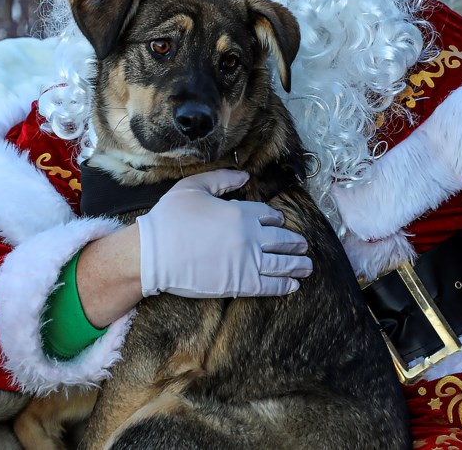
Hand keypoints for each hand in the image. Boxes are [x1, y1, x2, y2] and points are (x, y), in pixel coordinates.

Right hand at [137, 169, 312, 297]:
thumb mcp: (194, 187)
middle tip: (304, 247)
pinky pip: (269, 285)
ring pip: (281, 264)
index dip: (276, 220)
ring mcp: (247, 262)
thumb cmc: (170, 218)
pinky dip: (284, 285)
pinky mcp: (239, 284)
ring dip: (297, 265)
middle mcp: (250, 237)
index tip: (281, 223)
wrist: (154, 254)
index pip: (269, 216)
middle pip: (281, 240)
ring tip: (307, 267)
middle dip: (294, 243)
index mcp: (241, 212)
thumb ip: (223, 179)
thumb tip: (245, 177)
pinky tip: (293, 285)